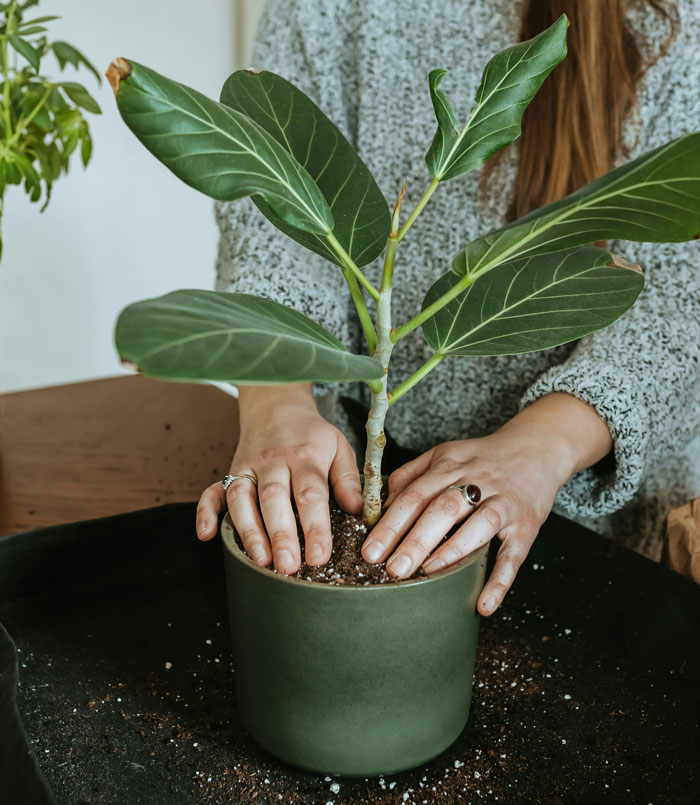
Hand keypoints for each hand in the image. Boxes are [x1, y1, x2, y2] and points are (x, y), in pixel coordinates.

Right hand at [196, 384, 362, 572]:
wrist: (277, 405)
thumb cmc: (312, 435)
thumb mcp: (339, 447)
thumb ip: (348, 479)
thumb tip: (358, 511)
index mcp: (305, 455)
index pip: (310, 494)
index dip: (314, 527)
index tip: (318, 556)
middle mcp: (273, 461)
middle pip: (274, 498)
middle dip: (280, 535)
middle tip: (288, 566)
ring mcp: (247, 467)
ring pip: (242, 498)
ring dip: (249, 531)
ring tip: (260, 560)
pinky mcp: (230, 472)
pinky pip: (212, 491)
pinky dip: (205, 512)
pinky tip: (207, 535)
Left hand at [361, 393, 611, 614]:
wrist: (538, 448)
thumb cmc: (482, 458)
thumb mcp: (444, 454)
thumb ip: (411, 476)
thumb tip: (380, 506)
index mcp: (449, 466)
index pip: (414, 495)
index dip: (391, 524)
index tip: (371, 551)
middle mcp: (477, 482)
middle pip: (442, 509)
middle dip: (415, 540)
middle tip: (393, 569)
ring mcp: (504, 503)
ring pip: (479, 526)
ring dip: (452, 551)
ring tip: (426, 574)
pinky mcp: (526, 525)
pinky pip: (514, 555)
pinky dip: (500, 582)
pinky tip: (484, 604)